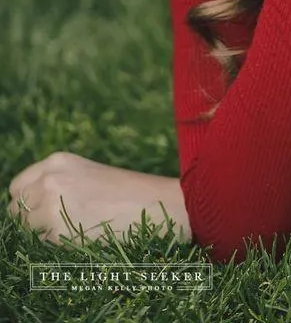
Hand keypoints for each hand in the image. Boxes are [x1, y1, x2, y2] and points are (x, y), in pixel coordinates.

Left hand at [7, 151, 190, 245]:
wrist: (157, 205)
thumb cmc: (127, 193)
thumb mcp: (88, 175)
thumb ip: (57, 184)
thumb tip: (28, 207)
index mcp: (58, 161)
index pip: (17, 187)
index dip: (27, 203)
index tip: (39, 213)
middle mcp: (50, 179)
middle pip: (14, 209)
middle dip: (29, 221)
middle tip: (55, 227)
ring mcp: (51, 205)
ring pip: (24, 231)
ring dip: (41, 236)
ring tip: (71, 233)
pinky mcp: (58, 232)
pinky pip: (41, 247)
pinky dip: (55, 248)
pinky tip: (80, 240)